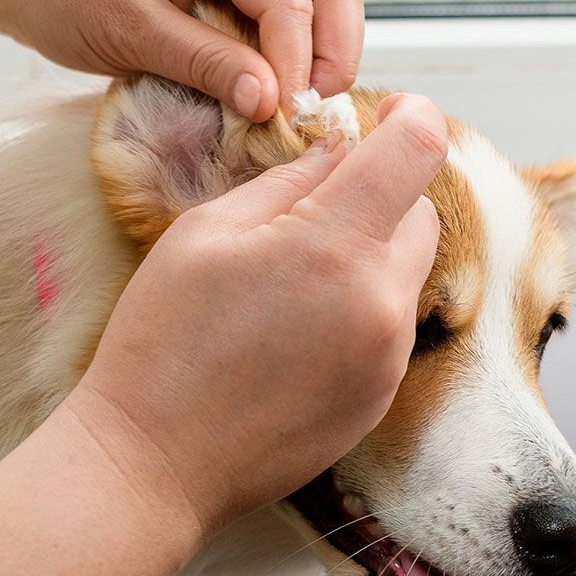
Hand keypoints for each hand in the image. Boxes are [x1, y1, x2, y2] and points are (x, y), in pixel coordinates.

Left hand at [0, 0, 364, 121]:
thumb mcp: (126, 31)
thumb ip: (201, 61)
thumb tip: (268, 101)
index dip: (295, 61)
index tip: (281, 118)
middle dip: (333, 49)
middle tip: (304, 112)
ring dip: (322, 46)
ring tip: (292, 102)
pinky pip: (289, 2)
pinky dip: (294, 45)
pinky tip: (271, 85)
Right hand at [66, 94, 446, 535]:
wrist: (154, 460)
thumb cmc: (162, 344)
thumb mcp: (203, 234)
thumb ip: (282, 183)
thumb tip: (334, 155)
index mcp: (333, 246)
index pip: (417, 151)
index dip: (413, 118)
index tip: (395, 114)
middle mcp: (380, 302)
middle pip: (422, 214)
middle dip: (382, 196)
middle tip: (317, 207)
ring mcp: (387, 357)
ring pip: (407, 274)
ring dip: (370, 257)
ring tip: (294, 282)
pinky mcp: (380, 398)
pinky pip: (391, 327)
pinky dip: (362, 310)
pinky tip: (297, 331)